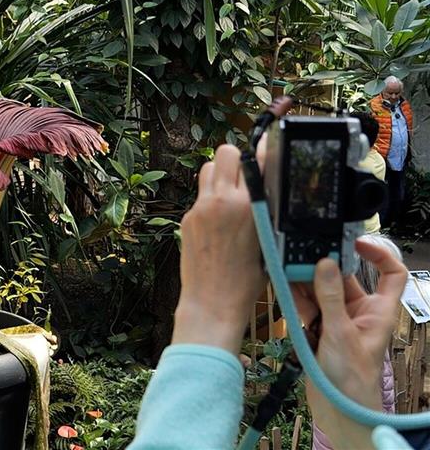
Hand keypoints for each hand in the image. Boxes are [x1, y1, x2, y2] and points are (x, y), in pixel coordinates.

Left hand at [172, 144, 265, 353]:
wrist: (212, 303)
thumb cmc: (246, 282)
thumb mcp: (268, 242)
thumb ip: (265, 211)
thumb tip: (268, 189)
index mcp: (248, 207)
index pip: (256, 161)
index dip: (264, 156)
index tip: (268, 157)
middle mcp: (221, 201)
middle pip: (226, 153)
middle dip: (236, 160)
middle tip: (244, 176)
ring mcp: (200, 208)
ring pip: (208, 169)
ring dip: (219, 175)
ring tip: (230, 194)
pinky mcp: (187, 218)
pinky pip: (200, 195)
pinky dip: (209, 199)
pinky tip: (218, 220)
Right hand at [291, 241, 406, 448]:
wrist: (337, 409)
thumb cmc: (352, 378)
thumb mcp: (340, 334)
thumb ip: (331, 297)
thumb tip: (325, 263)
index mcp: (378, 310)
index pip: (390, 273)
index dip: (378, 254)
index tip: (353, 242)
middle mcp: (359, 311)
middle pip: (344, 277)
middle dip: (324, 268)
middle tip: (303, 257)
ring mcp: (338, 319)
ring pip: (321, 289)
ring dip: (306, 284)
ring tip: (291, 276)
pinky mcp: (319, 328)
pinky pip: (307, 304)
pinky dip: (297, 300)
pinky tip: (288, 296)